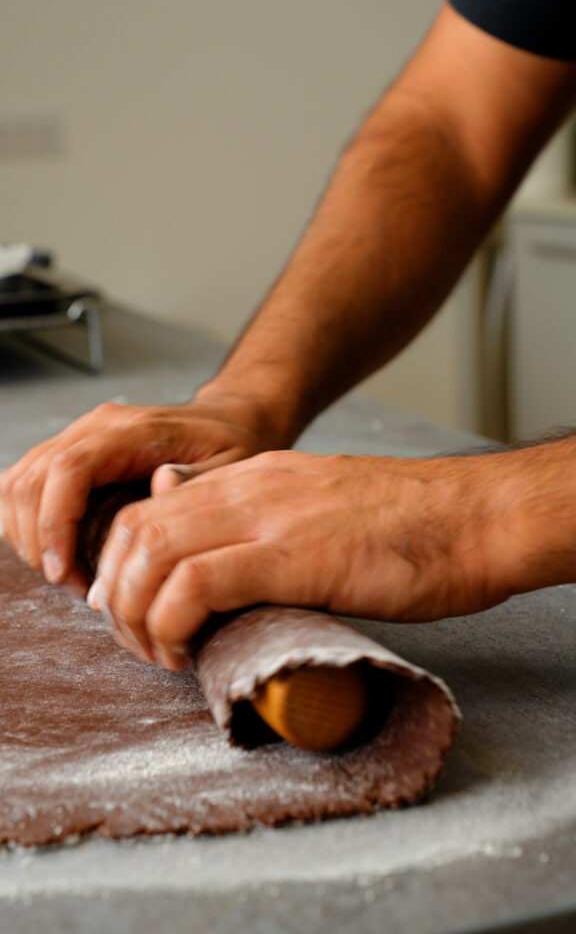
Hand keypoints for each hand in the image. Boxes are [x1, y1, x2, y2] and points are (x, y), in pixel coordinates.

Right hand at [0, 389, 283, 591]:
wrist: (229, 421)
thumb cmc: (233, 445)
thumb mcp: (233, 464)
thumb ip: (197, 481)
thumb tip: (156, 492)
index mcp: (132, 430)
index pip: (69, 469)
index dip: (54, 523)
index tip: (62, 571)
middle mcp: (96, 428)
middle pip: (32, 478)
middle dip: (38, 540)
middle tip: (73, 585)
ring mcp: (79, 437)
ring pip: (18, 482)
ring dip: (30, 536)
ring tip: (69, 575)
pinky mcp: (72, 454)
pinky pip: (26, 485)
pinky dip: (29, 524)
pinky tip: (60, 555)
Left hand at [90, 450, 517, 669]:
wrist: (471, 518)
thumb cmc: (407, 525)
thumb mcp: (317, 505)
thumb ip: (263, 520)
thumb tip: (213, 552)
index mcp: (252, 476)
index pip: (146, 510)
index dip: (121, 566)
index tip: (133, 611)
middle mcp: (248, 486)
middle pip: (134, 531)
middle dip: (117, 595)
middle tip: (136, 642)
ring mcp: (268, 515)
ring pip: (153, 555)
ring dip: (137, 616)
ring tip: (159, 655)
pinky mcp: (292, 553)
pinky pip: (196, 584)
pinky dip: (171, 624)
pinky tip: (185, 652)